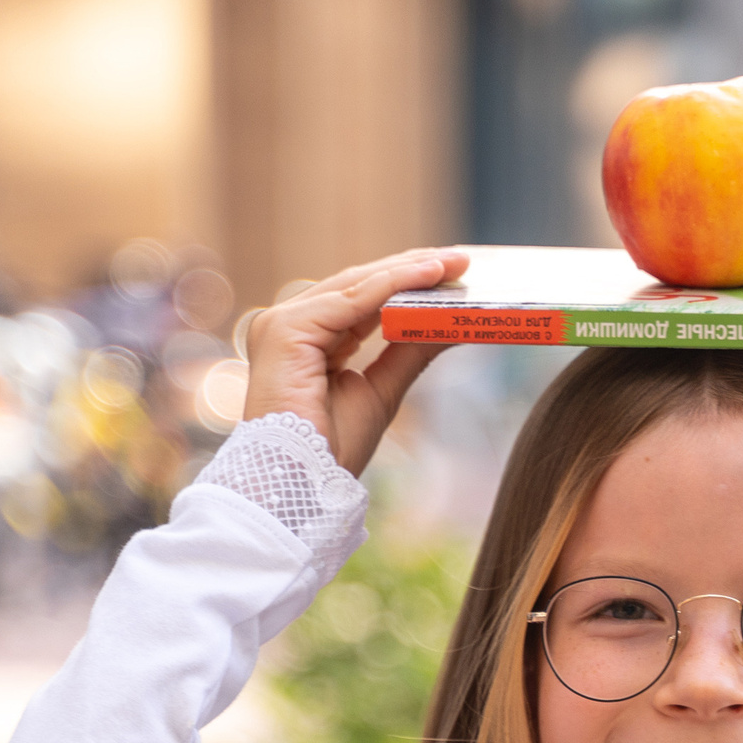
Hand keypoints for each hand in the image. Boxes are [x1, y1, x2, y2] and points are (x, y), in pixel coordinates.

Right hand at [241, 246, 470, 477]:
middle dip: (412, 269)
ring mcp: (281, 324)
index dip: (405, 282)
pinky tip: (429, 275)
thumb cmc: (332, 450)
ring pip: (356, 286)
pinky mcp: (285, 329)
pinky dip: (393, 285)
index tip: (451, 273)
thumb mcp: (383, 390)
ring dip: (409, 272)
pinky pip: (351, 300)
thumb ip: (409, 350)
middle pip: (359, 286)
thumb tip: (449, 322)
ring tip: (453, 263)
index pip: (361, 300)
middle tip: (461, 258)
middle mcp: (289, 325)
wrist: (300, 484)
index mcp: (306, 340)